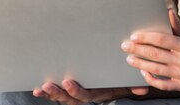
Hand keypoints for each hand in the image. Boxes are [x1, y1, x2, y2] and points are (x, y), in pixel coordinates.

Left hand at [33, 80, 148, 104]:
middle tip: (47, 85)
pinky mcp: (69, 89)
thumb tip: (143, 88)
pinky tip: (37, 89)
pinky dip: (46, 92)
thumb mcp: (128, 82)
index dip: (75, 91)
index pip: (84, 96)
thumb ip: (134, 85)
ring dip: (49, 94)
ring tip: (40, 89)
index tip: (68, 82)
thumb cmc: (120, 80)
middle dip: (57, 93)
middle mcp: (85, 96)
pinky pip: (57, 93)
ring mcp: (76, 94)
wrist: (117, 84)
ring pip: (61, 97)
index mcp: (97, 93)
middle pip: (69, 99)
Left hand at [121, 9, 179, 90]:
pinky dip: (152, 79)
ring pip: (158, 69)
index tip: (134, 36)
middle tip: (125, 46)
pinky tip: (143, 73)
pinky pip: (164, 84)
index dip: (147, 38)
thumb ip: (176, 25)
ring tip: (129, 59)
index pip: (163, 40)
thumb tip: (167, 10)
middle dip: (138, 50)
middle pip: (157, 55)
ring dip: (141, 64)